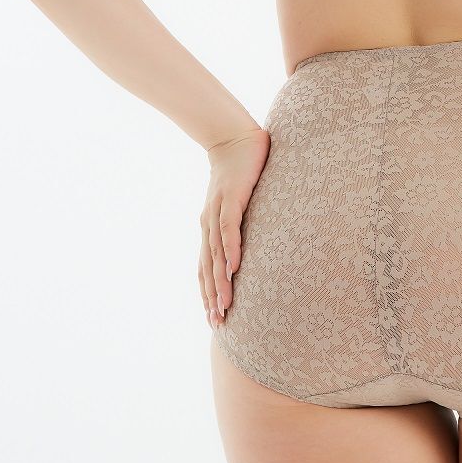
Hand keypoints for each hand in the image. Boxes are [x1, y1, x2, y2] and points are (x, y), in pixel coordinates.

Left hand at [198, 129, 270, 328]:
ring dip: (220, 281)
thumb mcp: (241, 203)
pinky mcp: (230, 198)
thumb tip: (257, 242)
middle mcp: (208, 224)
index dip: (208, 293)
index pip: (205, 267)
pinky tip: (234, 266)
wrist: (234, 139)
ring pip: (215, 254)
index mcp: (209, 228)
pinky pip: (228, 228)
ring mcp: (216, 212)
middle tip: (218, 323)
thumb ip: (245, 223)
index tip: (214, 318)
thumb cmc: (241, 171)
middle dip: (211, 297)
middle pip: (207, 268)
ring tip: (225, 304)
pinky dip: (229, 249)